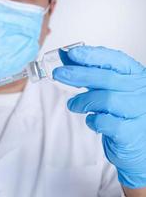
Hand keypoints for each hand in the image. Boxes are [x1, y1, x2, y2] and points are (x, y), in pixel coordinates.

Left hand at [53, 46, 145, 188]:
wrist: (136, 143)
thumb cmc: (119, 112)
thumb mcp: (107, 88)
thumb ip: (89, 72)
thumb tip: (65, 55)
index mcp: (135, 76)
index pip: (115, 60)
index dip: (93, 55)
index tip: (72, 53)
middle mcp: (141, 91)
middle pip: (107, 78)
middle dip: (78, 74)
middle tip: (59, 74)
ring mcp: (138, 111)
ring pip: (105, 99)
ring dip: (82, 101)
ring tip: (73, 105)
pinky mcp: (130, 132)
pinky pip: (105, 122)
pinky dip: (92, 120)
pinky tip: (91, 120)